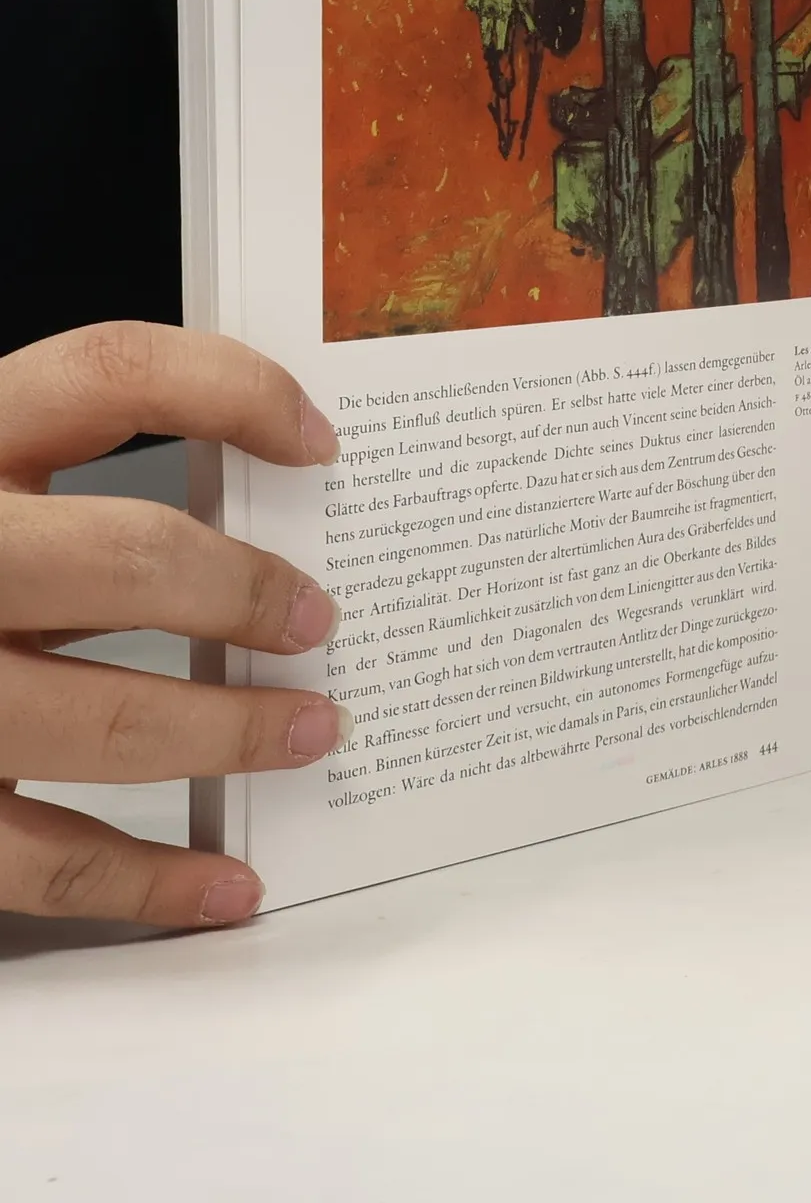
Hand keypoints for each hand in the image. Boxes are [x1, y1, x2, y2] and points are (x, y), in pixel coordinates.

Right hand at [0, 324, 348, 927]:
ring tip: (311, 732)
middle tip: (315, 621)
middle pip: (128, 556)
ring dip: (231, 733)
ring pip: (108, 718)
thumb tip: (269, 526)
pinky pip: (46, 859)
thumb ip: (77, 507)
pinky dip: (152, 881)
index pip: (112, 372)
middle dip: (246, 592)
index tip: (319, 438)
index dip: (234, 390)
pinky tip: (226, 884)